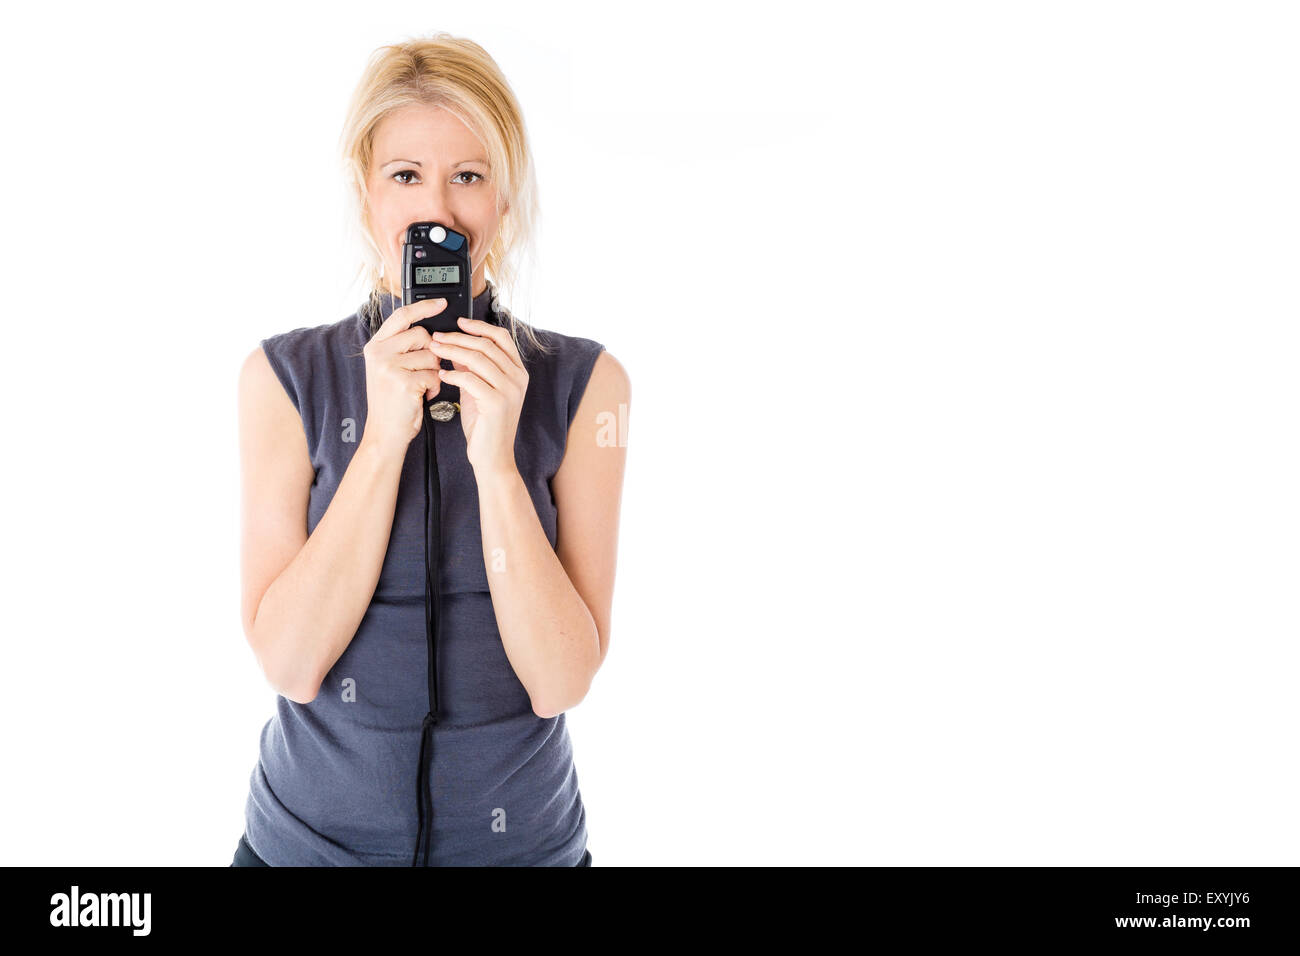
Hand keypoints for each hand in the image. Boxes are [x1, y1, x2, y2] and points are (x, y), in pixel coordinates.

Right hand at [358, 297, 448, 457]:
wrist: (385, 433)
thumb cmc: (393, 403)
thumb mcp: (391, 369)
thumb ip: (404, 347)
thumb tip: (433, 332)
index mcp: (376, 346)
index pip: (403, 315)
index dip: (424, 307)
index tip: (442, 303)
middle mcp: (379, 353)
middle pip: (423, 335)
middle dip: (431, 354)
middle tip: (421, 372)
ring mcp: (389, 366)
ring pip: (432, 355)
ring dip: (434, 373)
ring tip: (420, 387)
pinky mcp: (403, 381)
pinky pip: (434, 374)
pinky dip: (434, 387)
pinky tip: (422, 397)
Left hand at [426, 315, 529, 475]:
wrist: (492, 458)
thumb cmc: (485, 426)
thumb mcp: (479, 390)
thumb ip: (473, 368)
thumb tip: (456, 346)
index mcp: (518, 372)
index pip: (501, 337)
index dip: (479, 326)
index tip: (458, 322)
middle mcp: (518, 378)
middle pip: (487, 344)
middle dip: (458, 338)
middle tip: (437, 336)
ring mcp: (509, 390)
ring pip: (478, 358)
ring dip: (451, 351)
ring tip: (434, 350)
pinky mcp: (496, 403)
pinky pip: (470, 379)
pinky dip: (452, 374)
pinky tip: (441, 374)